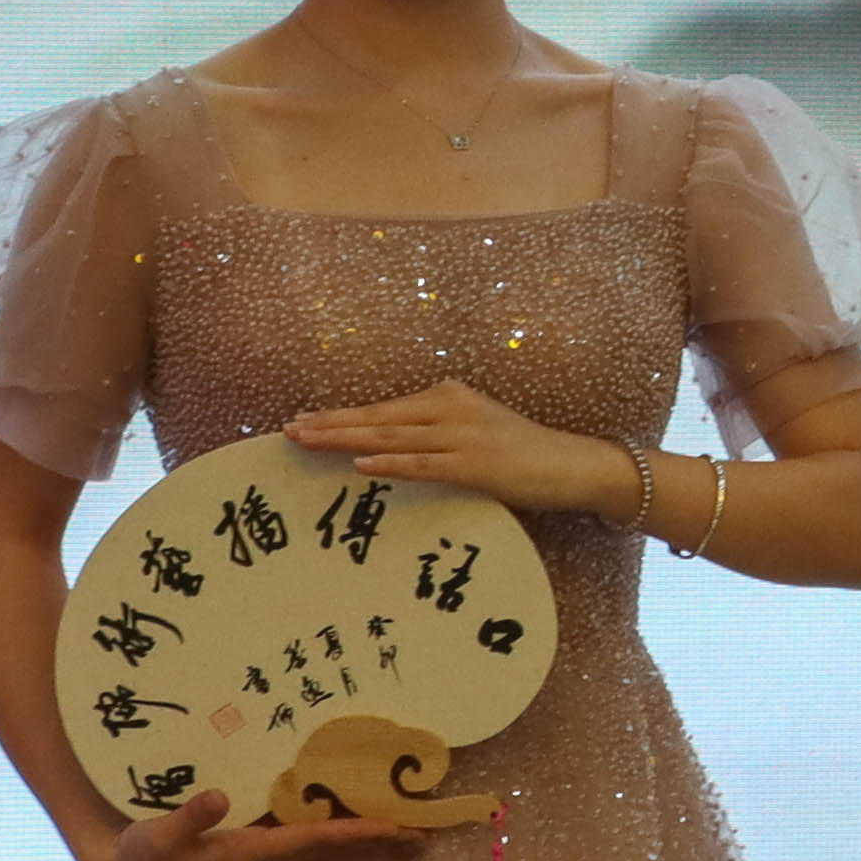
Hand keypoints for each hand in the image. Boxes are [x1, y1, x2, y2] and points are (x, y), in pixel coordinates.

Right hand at [74, 788, 388, 860]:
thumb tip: (221, 797)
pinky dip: (333, 821)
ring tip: (405, 813)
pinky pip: (305, 833)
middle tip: (427, 824)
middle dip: (378, 834)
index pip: (318, 841)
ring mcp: (263, 855)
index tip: (400, 828)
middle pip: (334, 843)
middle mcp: (268, 858)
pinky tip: (347, 802)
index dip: (359, 832)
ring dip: (361, 829)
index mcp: (254, 855)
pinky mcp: (253, 847)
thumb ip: (187, 819)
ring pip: (323, 840)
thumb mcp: (155, 840)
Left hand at [286, 380, 617, 514]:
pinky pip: (424, 464)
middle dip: (331, 424)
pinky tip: (362, 463)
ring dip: (346, 439)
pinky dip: (391, 464)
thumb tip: (389, 448)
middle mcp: (452, 407)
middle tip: (288, 430)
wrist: (572, 464)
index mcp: (449, 395)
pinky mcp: (476, 464)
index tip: (304, 421)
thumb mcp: (476, 430)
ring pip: (392, 436)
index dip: (341, 414)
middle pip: (379, 416)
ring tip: (308, 441)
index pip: (384, 407)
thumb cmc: (523, 454)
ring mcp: (463, 435)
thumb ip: (437, 433)